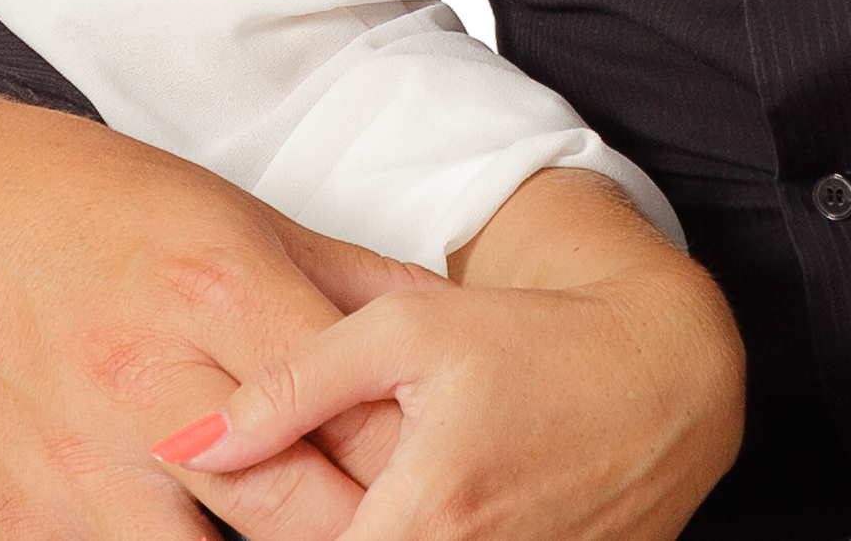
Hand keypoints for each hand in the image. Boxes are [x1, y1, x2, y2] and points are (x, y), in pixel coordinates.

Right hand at [0, 95, 422, 538]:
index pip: (359, 408)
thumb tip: (450, 326)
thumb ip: (342, 279)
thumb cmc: (89, 205)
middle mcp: (148, 384)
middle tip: (405, 528)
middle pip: (306, 514)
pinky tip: (210, 540)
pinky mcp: (24, 524)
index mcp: (214, 288)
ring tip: (305, 535)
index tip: (452, 471)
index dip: (420, 454)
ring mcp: (82, 468)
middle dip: (370, 530)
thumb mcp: (226, 211)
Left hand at [166, 170, 742, 539]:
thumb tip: (188, 441)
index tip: (246, 515)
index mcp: (428, 517)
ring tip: (373, 494)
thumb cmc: (527, 342)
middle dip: (316, 533)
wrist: (662, 377)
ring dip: (376, 535)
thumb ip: (292, 386)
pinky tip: (414, 512)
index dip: (268, 534)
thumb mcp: (404, 330)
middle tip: (321, 492)